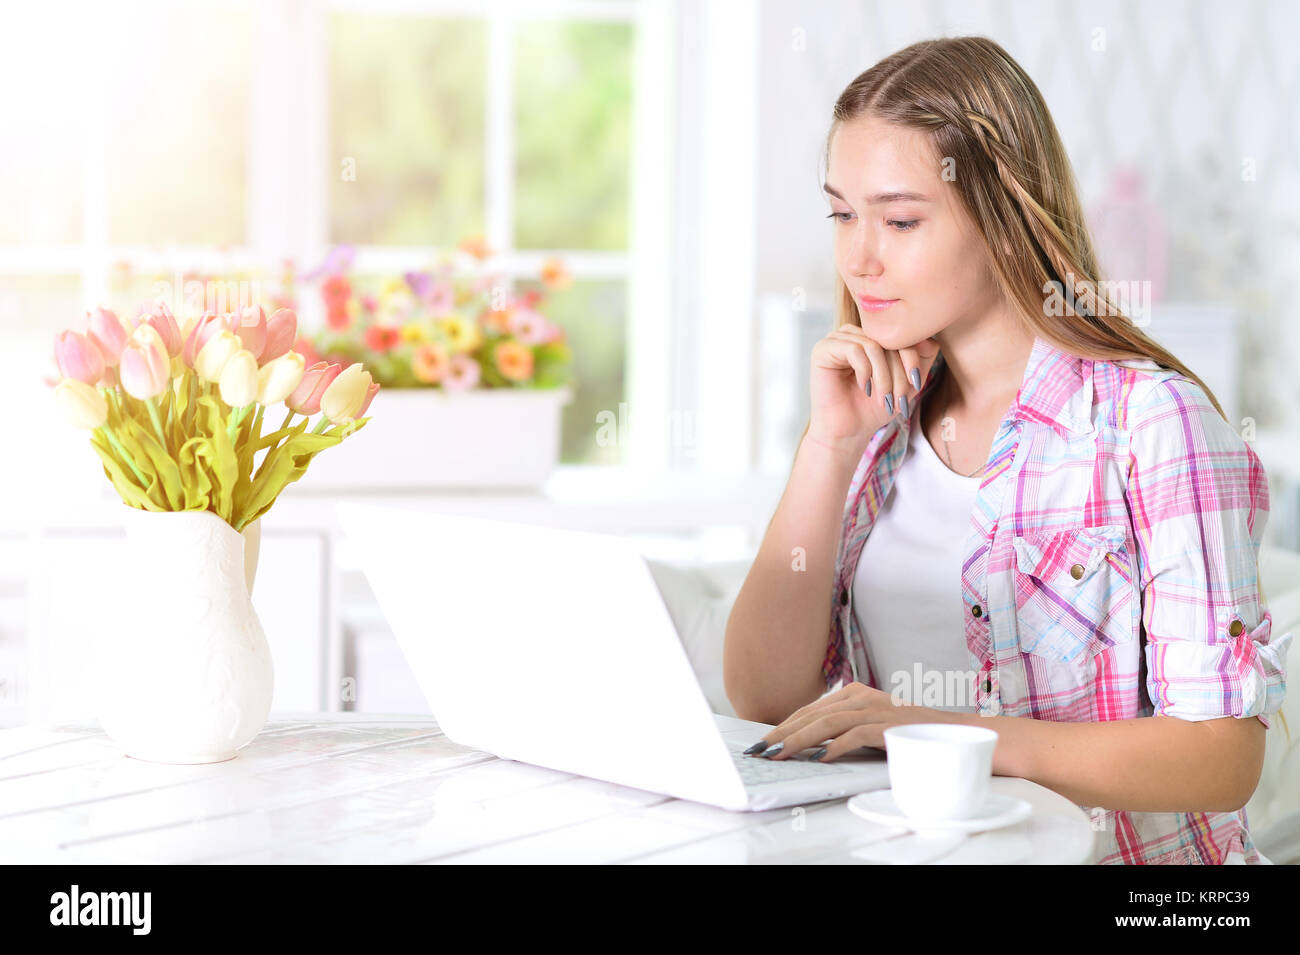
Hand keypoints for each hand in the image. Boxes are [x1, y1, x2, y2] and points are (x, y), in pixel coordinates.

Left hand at [743, 681, 951, 760]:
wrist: (952, 733)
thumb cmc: (905, 733)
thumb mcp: (868, 725)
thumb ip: (841, 728)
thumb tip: (806, 747)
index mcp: (853, 694)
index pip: (809, 710)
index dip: (783, 725)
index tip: (761, 741)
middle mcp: (861, 697)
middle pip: (812, 715)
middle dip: (782, 733)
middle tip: (760, 750)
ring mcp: (875, 709)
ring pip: (827, 723)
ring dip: (799, 740)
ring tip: (779, 754)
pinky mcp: (889, 725)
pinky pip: (856, 735)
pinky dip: (837, 746)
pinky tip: (821, 758)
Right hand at [806, 324, 940, 454]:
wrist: (848, 432)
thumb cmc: (873, 408)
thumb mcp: (907, 382)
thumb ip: (921, 359)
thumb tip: (929, 339)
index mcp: (871, 336)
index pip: (900, 334)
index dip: (912, 358)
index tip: (915, 385)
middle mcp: (853, 333)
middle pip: (887, 339)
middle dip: (898, 372)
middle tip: (898, 398)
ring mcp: (836, 339)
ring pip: (872, 346)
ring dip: (883, 376)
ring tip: (883, 397)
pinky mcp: (822, 349)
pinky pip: (854, 350)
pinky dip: (865, 371)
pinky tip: (864, 388)